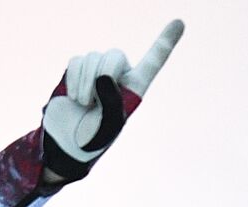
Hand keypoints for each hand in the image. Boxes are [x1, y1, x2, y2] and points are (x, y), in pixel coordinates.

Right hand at [41, 19, 184, 182]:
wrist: (67, 144)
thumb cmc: (93, 138)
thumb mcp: (109, 124)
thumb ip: (111, 99)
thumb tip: (103, 75)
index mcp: (134, 87)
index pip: (153, 61)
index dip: (166, 41)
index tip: (180, 23)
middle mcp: (118, 75)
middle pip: (115, 55)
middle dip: (102, 74)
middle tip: (92, 102)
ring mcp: (96, 70)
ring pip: (93, 57)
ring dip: (84, 82)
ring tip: (83, 104)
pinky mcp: (77, 70)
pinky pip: (77, 60)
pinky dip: (73, 78)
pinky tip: (73, 96)